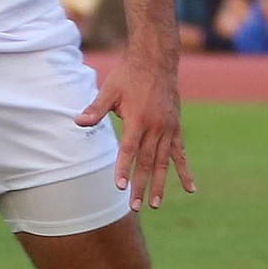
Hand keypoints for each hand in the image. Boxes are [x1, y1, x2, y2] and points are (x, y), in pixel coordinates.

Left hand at [77, 51, 194, 210]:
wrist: (156, 61)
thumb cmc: (128, 75)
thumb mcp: (109, 90)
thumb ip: (95, 109)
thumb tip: (77, 122)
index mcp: (139, 119)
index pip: (129, 150)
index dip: (124, 168)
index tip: (120, 187)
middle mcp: (156, 127)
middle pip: (147, 162)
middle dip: (141, 185)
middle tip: (135, 206)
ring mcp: (168, 129)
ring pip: (164, 162)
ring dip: (159, 184)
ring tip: (155, 204)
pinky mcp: (176, 128)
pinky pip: (181, 154)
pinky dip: (184, 171)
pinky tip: (190, 189)